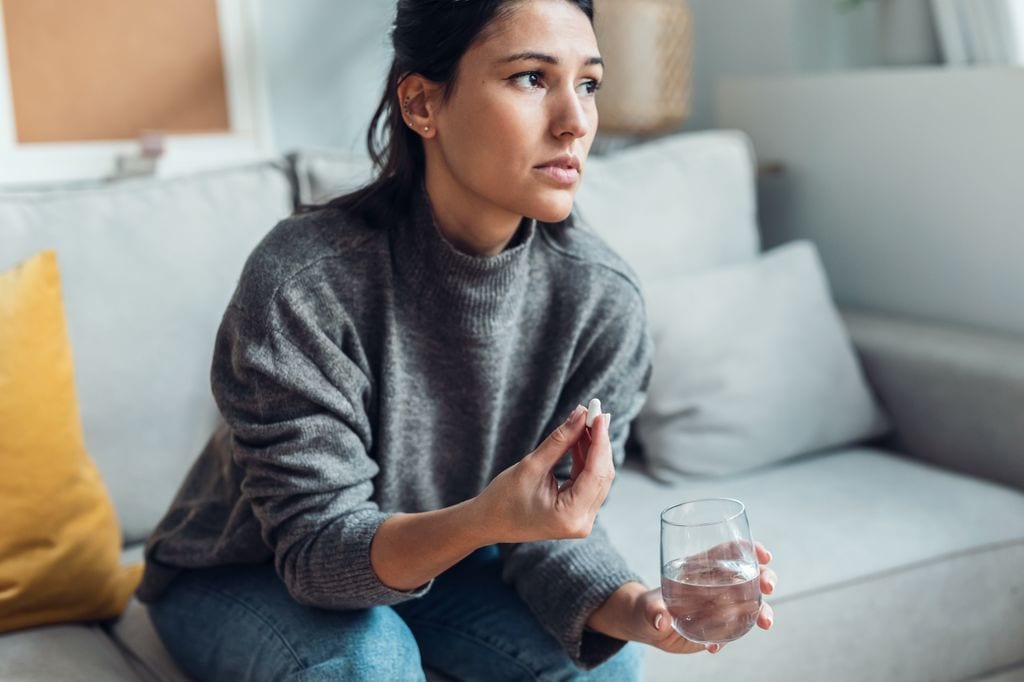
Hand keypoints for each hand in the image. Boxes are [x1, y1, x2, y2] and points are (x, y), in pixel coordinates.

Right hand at [473, 405, 613, 543]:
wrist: (488, 523)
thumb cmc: (503, 499)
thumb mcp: (531, 466)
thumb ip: (560, 441)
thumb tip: (581, 414)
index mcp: (570, 516)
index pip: (596, 472)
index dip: (600, 440)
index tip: (597, 413)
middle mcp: (582, 522)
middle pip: (601, 475)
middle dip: (599, 442)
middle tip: (594, 411)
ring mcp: (581, 520)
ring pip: (597, 477)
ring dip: (593, 448)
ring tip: (587, 420)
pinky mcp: (577, 512)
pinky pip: (587, 481)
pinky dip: (585, 459)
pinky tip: (580, 438)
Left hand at [588, 543, 776, 653]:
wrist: (648, 626)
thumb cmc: (648, 607)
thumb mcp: (647, 607)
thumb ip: (652, 611)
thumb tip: (659, 619)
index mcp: (702, 567)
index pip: (730, 550)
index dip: (749, 548)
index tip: (764, 555)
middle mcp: (717, 583)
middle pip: (749, 573)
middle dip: (765, 576)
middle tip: (768, 587)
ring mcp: (722, 604)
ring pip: (753, 601)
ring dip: (763, 610)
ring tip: (765, 623)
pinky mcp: (721, 625)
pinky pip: (735, 629)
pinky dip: (731, 637)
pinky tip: (714, 647)